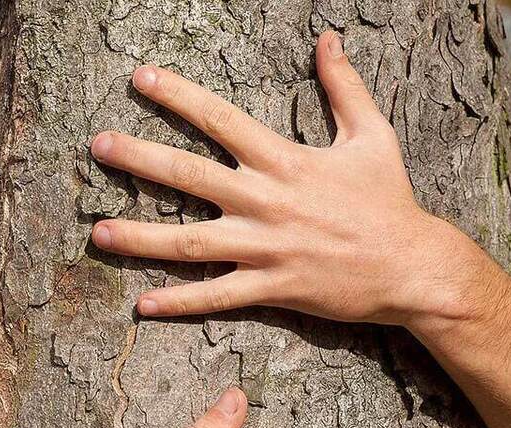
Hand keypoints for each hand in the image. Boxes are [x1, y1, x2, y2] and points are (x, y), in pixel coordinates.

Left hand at [89, 31, 480, 326]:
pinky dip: (180, 302)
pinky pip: (217, 296)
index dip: (177, 96)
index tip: (139, 78)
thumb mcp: (373, 135)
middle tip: (98, 146)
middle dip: (139, 159)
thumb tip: (328, 39)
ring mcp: (265, 248)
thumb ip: (344, 86)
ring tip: (97, 232)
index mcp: (285, 161)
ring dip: (140, 238)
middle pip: (189, 175)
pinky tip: (143, 305)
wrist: (412, 268)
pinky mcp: (273, 288)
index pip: (220, 119)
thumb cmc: (391, 202)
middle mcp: (266, 201)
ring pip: (190, 242)